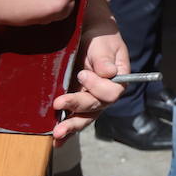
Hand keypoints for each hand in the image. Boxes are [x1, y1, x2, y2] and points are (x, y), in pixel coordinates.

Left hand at [51, 0, 127, 143]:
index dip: (97, 87)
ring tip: (57, 133)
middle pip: (96, 108)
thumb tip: (109, 73)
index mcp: (119, 80)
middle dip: (78, 107)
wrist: (89, 36)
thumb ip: (104, 58)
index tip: (83, 73)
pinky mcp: (78, 102)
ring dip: (71, 126)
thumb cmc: (100, 38)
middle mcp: (106, 94)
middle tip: (60, 103)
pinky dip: (67, 130)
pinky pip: (74, 118)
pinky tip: (57, 140)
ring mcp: (91, 100)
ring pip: (85, 118)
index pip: (112, 93)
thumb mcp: (103, 44)